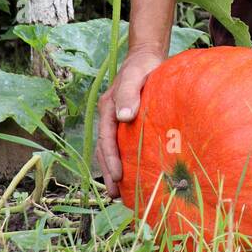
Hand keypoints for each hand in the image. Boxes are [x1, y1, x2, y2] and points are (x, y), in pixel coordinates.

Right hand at [96, 48, 162, 198]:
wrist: (147, 57)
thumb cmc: (142, 66)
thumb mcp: (135, 77)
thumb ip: (129, 94)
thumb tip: (124, 116)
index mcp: (108, 109)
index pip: (107, 139)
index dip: (111, 159)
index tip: (118, 177)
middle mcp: (110, 117)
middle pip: (105, 150)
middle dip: (109, 172)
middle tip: (115, 194)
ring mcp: (117, 120)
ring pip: (111, 150)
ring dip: (113, 170)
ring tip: (119, 192)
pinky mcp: (127, 122)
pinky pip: (121, 144)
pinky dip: (122, 160)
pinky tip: (130, 173)